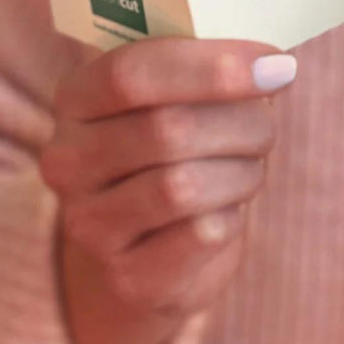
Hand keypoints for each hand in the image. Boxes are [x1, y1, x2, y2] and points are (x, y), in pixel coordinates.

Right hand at [39, 36, 295, 343]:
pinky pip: (201, 235)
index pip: (131, 74)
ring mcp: (88, 223)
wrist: (149, 250)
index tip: (276, 66)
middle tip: (268, 125)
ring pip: (185, 185)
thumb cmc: (175, 150)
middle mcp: (67, 160)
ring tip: (249, 167)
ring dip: (241, 170)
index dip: (211, 68)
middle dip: (241, 123)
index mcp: (75, 97)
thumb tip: (273, 66)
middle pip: (168, 129)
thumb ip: (210, 70)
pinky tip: (227, 209)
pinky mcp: (127, 276)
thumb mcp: (177, 97)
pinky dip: (232, 215)